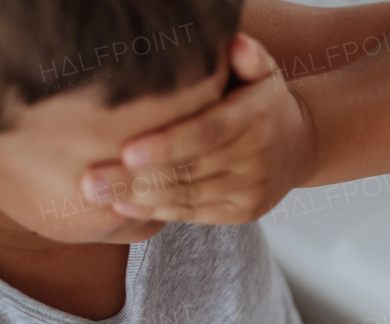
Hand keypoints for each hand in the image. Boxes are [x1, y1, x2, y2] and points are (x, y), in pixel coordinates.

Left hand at [80, 34, 310, 223]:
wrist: (300, 146)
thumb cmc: (262, 102)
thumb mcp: (262, 72)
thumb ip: (247, 56)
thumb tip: (232, 44)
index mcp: (256, 119)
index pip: (208, 133)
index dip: (167, 145)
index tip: (126, 150)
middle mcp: (257, 158)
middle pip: (190, 170)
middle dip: (136, 177)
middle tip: (90, 179)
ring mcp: (251, 189)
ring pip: (189, 196)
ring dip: (139, 197)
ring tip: (96, 194)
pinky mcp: (243, 212)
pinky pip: (196, 214)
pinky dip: (158, 211)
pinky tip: (123, 205)